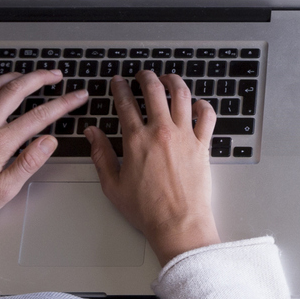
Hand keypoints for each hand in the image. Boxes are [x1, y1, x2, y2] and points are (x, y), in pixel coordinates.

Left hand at [0, 70, 86, 230]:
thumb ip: (28, 163)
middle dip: (40, 78)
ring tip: (28, 75)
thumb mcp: (3, 191)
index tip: (77, 96)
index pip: (39, 116)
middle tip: (56, 75)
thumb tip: (49, 142)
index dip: (63, 103)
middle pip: (16, 90)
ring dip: (14, 76)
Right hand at [88, 70, 220, 262]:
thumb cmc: (147, 210)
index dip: (120, 88)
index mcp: (136, 140)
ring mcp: (185, 137)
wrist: (178, 224)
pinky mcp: (203, 145)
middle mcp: (161, 132)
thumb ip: (101, 155)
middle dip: (146, 77)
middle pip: (154, 91)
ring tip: (168, 78)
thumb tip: (92, 134)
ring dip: (173, 82)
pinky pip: (207, 116)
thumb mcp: (113, 185)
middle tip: (142, 74)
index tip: (118, 82)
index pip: (125, 103)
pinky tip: (197, 103)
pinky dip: (203, 105)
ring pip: (181, 96)